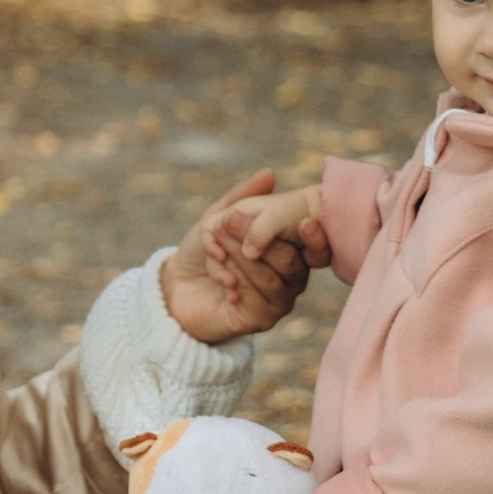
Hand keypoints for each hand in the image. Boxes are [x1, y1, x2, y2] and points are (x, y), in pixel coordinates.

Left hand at [160, 171, 309, 345]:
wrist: (176, 286)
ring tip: (217, 245)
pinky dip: (237, 282)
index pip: (316, 247)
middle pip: (291, 261)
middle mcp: (291, 277)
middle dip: (259, 240)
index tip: (304, 223)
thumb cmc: (201, 251)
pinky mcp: (262, 319)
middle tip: (229, 223)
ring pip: (272, 279)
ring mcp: (279, 300)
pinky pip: (258, 300)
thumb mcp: (219, 218)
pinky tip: (222, 278)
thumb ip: (243, 198)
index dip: (316, 237)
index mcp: (289, 251)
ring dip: (241, 259)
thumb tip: (269, 174)